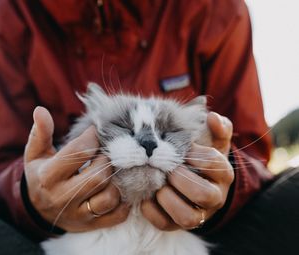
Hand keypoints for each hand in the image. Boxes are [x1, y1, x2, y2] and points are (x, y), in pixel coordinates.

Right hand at [24, 107, 128, 231]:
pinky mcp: (92, 224)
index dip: (94, 136)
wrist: (39, 209)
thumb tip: (41, 110)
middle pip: (99, 175)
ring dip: (117, 181)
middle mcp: (63, 197)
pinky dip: (124, 201)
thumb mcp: (36, 155)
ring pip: (110, 197)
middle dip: (107, 159)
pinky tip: (118, 188)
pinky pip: (118, 215)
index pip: (80, 151)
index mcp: (48, 176)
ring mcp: (79, 214)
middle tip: (107, 152)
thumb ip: (40, 134)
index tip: (98, 130)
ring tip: (111, 170)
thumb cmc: (42, 175)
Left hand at [141, 112, 233, 229]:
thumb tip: (212, 117)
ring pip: (187, 217)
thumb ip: (218, 127)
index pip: (214, 163)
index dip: (193, 153)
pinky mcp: (177, 224)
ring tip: (158, 183)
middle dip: (180, 178)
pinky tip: (146, 196)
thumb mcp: (213, 141)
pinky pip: (165, 224)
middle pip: (203, 194)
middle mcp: (215, 197)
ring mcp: (197, 214)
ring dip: (167, 198)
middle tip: (166, 166)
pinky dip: (151, 210)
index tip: (180, 148)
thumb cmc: (201, 157)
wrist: (197, 180)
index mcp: (223, 174)